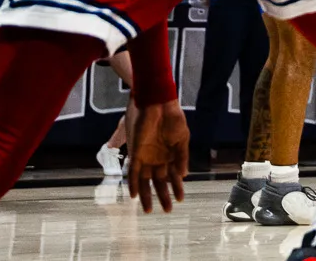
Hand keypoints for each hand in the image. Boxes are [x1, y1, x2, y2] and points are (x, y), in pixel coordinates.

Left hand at [126, 99, 188, 213]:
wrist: (160, 105)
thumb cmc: (173, 119)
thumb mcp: (182, 140)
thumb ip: (182, 158)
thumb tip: (183, 176)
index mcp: (169, 156)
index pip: (172, 177)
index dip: (176, 188)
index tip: (181, 199)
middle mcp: (157, 159)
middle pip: (159, 182)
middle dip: (163, 196)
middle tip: (167, 210)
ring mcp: (146, 157)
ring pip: (145, 181)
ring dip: (148, 195)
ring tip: (151, 210)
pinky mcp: (135, 153)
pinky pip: (132, 172)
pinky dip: (133, 184)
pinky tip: (136, 196)